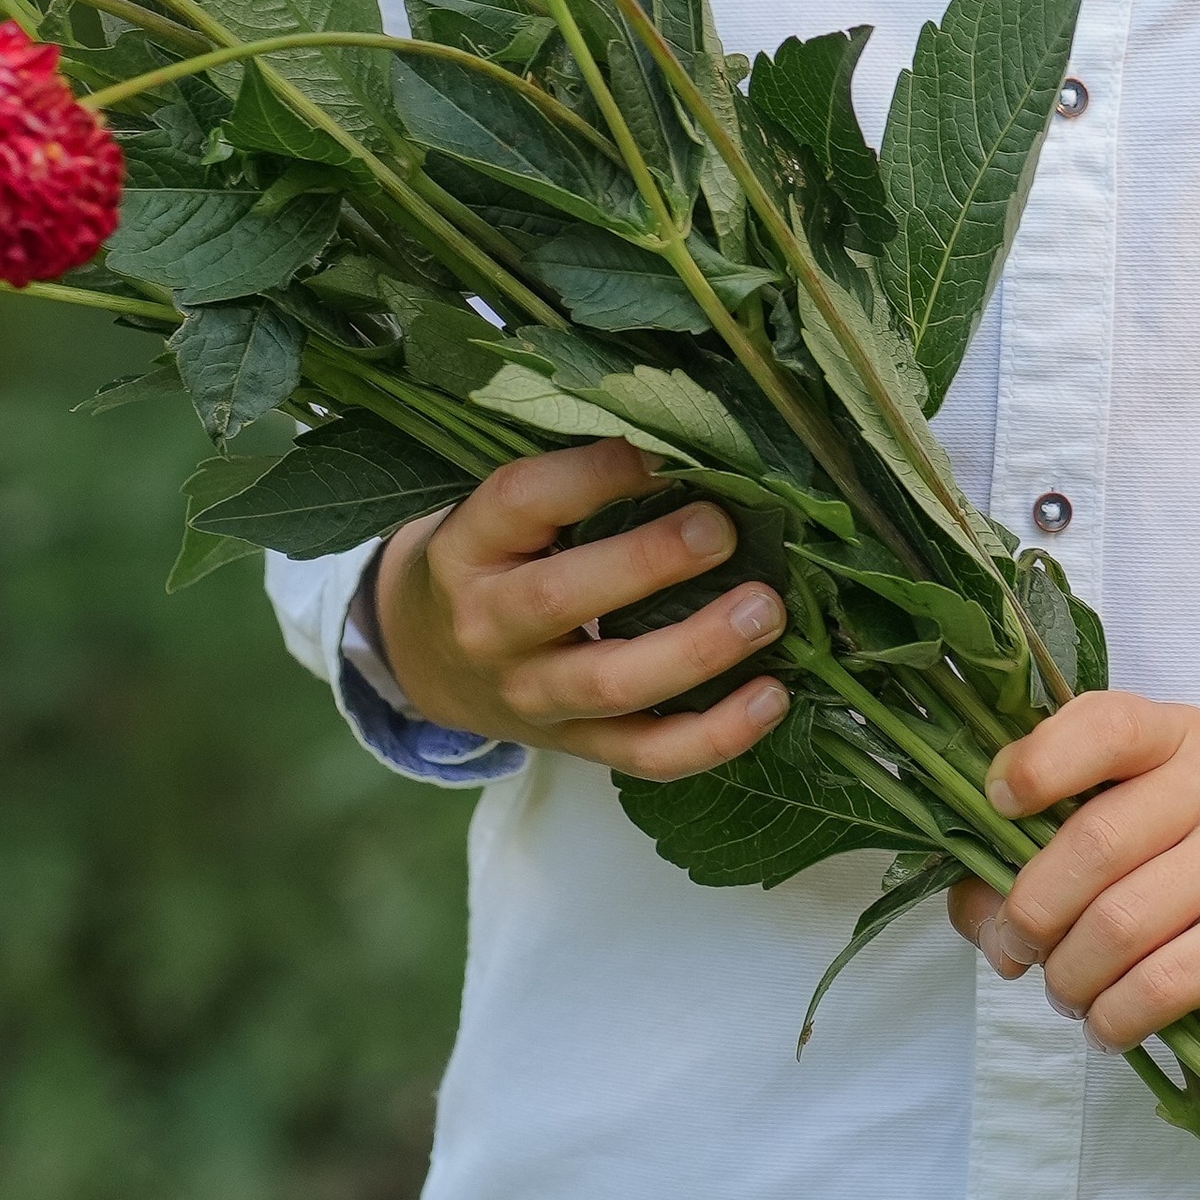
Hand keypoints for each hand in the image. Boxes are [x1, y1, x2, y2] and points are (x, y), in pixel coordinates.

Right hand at [371, 438, 788, 775]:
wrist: (428, 658)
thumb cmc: (489, 558)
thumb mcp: (504, 512)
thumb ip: (575, 480)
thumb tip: (688, 445)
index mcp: (469, 546)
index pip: (522, 502)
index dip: (595, 474)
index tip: (666, 450)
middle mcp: (491, 626)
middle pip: (562, 601)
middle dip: (651, 562)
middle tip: (723, 529)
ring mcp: (532, 697)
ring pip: (612, 685)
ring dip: (698, 649)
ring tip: (765, 609)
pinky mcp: (575, 745)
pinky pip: (646, 754)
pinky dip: (714, 736)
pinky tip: (771, 697)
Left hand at [945, 691, 1199, 1056]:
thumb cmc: (1191, 884)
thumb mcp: (1122, 845)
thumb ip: (1035, 860)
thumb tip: (973, 906)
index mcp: (1174, 734)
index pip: (1103, 723)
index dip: (1038, 765)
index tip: (995, 808)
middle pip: (1095, 842)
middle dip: (1032, 912)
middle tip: (1014, 952)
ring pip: (1123, 921)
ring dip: (1070, 975)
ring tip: (1066, 993)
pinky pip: (1165, 980)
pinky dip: (1116, 1015)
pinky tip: (1108, 1025)